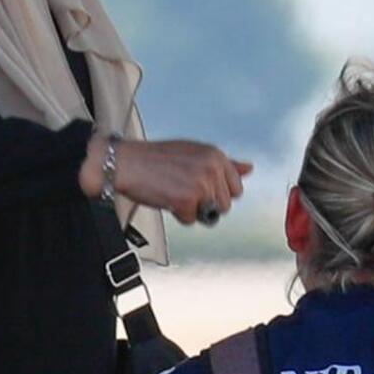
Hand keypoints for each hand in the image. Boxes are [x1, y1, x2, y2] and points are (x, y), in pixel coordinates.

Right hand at [82, 132, 251, 224]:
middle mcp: (212, 168)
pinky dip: (178, 214)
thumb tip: (249, 168)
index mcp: (216, 155)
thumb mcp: (194, 153)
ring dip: (192, 209)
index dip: (216, 192)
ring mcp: (201, 185)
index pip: (236, 188)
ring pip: (210, 214)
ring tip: (174, 191)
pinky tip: (166, 198)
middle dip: (205, 202)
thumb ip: (224, 163)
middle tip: (182, 188)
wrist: (124, 163)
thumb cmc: (155, 158)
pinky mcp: (187, 200)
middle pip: (225, 205)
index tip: (198, 186)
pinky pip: (191, 220)